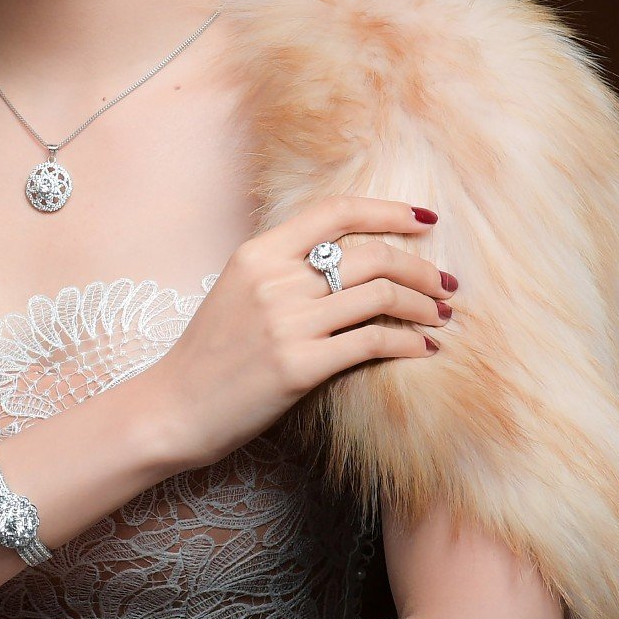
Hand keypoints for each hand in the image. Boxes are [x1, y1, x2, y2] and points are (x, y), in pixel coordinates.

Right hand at [136, 195, 459, 473]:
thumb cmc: (211, 352)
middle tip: (445, 285)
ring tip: (440, 317)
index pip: (335, 211)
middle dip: (420, 268)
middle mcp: (274, 280)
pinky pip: (372, 343)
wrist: (173, 407)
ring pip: (379, 296)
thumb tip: (350, 258)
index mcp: (258, 252)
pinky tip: (423, 349)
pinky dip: (408, 343)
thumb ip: (285, 267)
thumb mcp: (239, 290)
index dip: (389, 211)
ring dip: (422, 305)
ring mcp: (286, 323)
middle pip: (370, 255)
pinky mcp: (299, 366)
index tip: (427, 221)